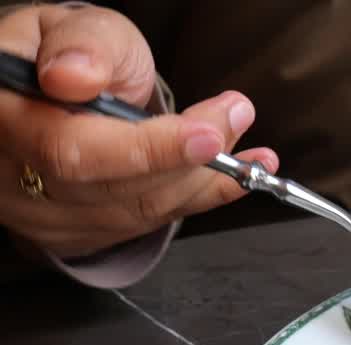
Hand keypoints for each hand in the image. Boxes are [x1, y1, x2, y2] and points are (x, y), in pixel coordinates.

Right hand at [0, 4, 276, 257]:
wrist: (59, 88)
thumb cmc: (68, 54)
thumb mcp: (78, 28)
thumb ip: (84, 45)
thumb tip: (74, 77)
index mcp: (2, 116)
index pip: (70, 150)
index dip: (145, 149)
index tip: (207, 133)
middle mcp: (12, 175)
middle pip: (110, 189)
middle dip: (186, 156)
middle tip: (234, 115)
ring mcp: (40, 213)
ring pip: (135, 211)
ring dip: (203, 180)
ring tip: (249, 146)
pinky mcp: (76, 233)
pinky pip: (147, 224)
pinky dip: (200, 198)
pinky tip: (237, 176)